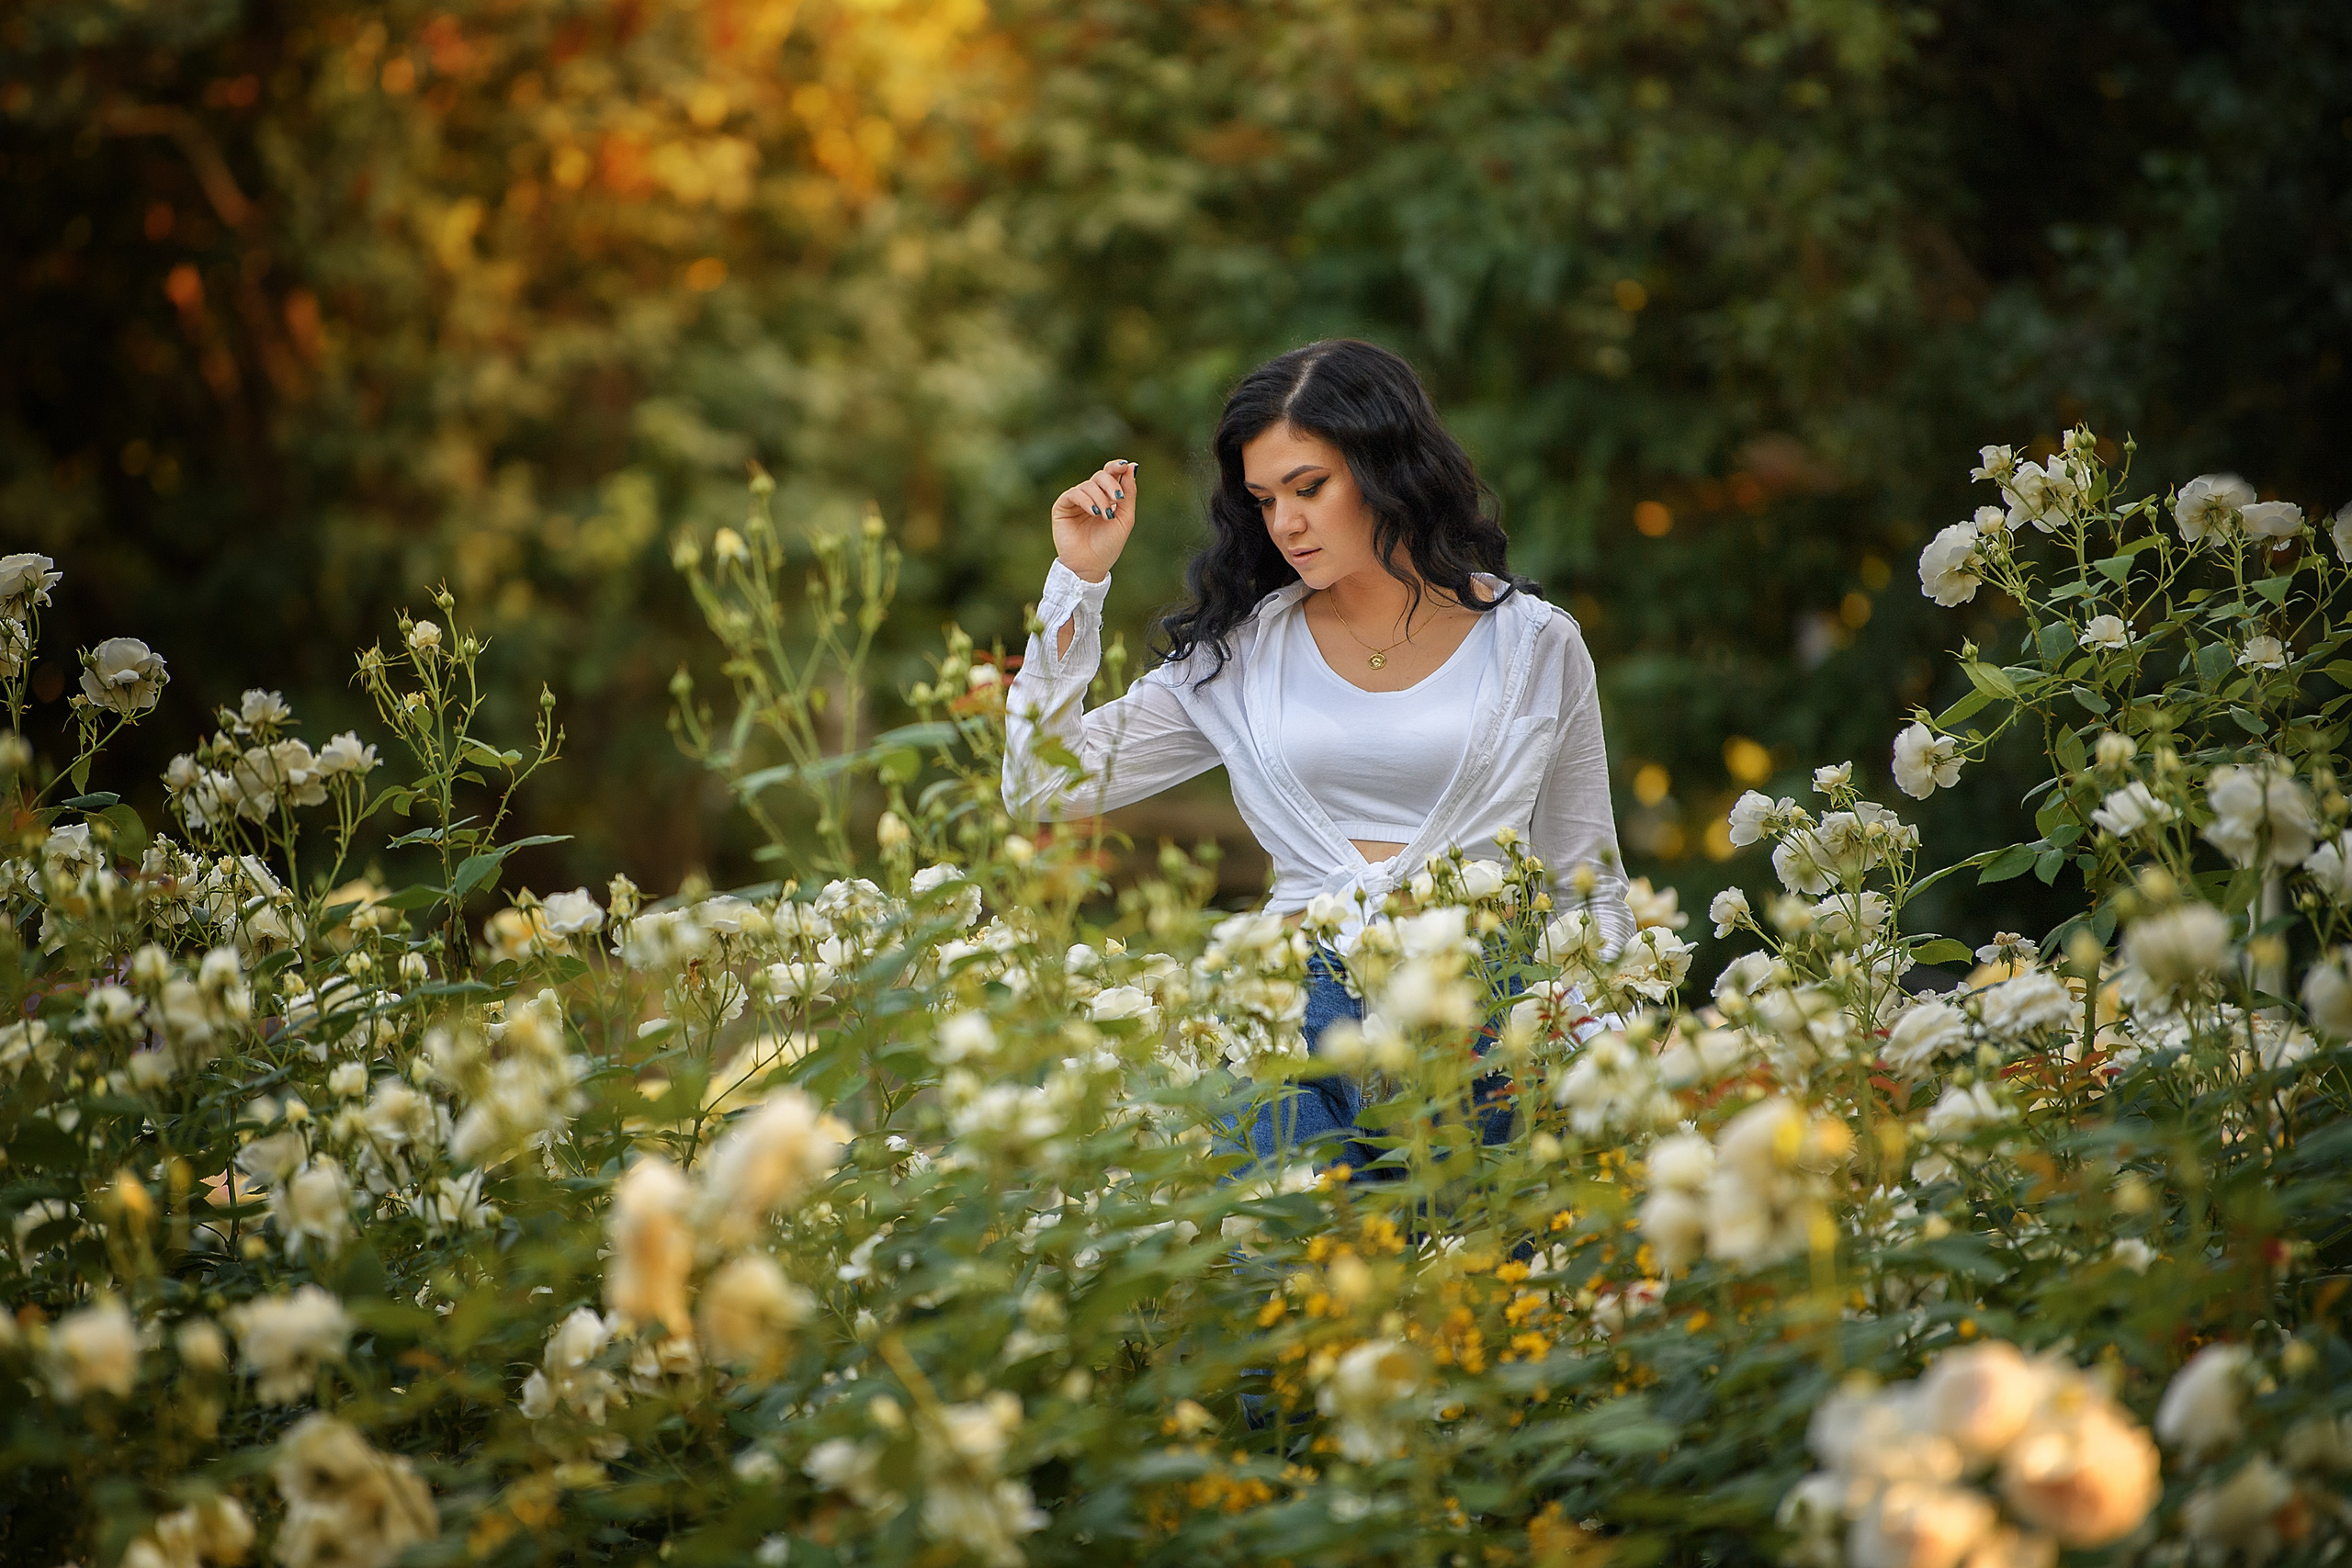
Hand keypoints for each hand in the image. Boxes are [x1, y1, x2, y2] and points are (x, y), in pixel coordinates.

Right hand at [1050, 459, 1139, 582]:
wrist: (1091, 565)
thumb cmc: (1108, 545)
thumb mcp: (1125, 518)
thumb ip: (1129, 493)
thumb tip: (1131, 466)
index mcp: (1105, 497)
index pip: (1110, 474)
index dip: (1116, 467)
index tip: (1125, 465)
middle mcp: (1090, 496)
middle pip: (1100, 476)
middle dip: (1111, 485)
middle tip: (1118, 499)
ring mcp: (1076, 501)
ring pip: (1088, 485)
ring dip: (1100, 499)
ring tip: (1106, 516)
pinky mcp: (1062, 507)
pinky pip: (1074, 494)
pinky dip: (1086, 500)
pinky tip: (1093, 512)